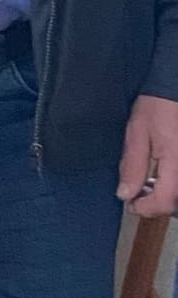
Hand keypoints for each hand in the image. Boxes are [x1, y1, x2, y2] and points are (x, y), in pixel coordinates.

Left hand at [118, 93, 177, 219]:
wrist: (176, 89)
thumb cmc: (157, 107)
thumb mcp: (137, 133)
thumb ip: (133, 166)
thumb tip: (126, 195)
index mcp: (176, 161)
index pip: (166, 199)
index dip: (147, 208)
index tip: (131, 204)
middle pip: (176, 202)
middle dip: (156, 205)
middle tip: (136, 196)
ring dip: (165, 197)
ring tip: (147, 186)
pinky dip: (172, 187)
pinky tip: (160, 177)